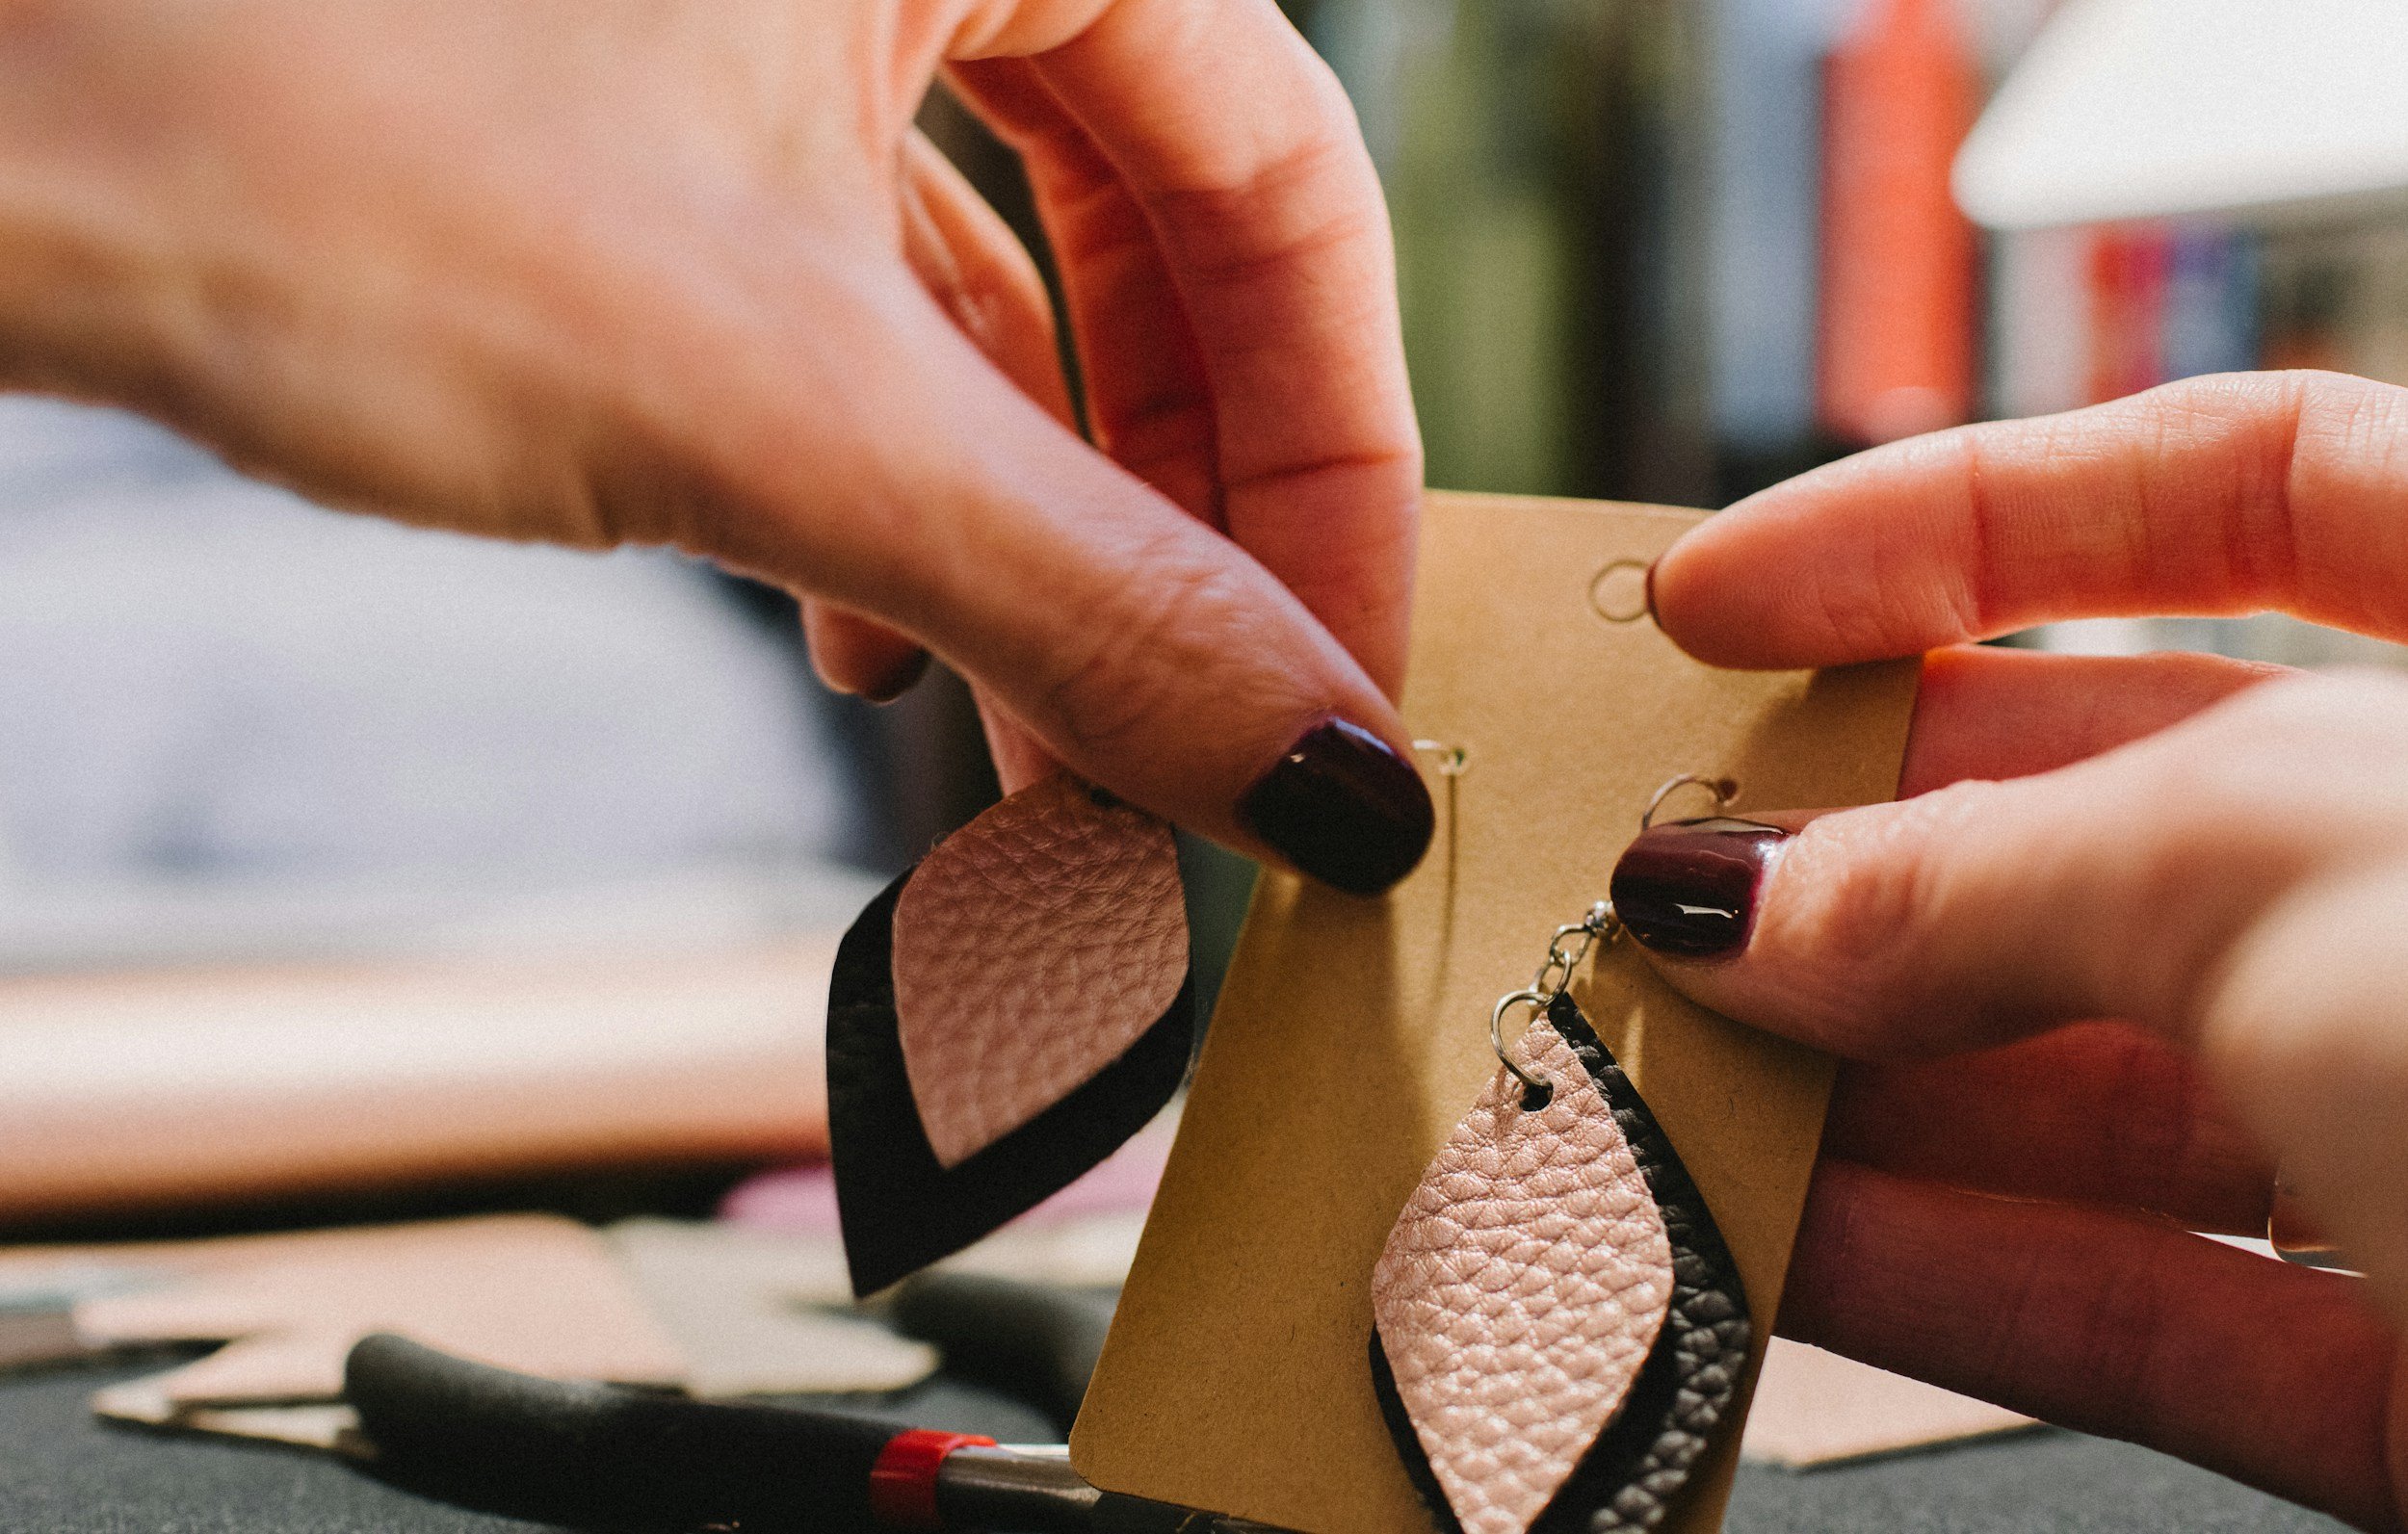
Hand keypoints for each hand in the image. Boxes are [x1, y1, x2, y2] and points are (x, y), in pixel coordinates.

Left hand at [0, 0, 1432, 891]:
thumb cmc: (268, 110)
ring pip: (999, 283)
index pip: (1292, 185)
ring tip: (1042, 736)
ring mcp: (762, 2)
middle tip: (1206, 726)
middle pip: (1161, 237)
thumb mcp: (769, 407)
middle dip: (1181, 513)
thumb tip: (1318, 779)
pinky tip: (867, 639)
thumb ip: (1090, 605)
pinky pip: (844, 296)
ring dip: (1035, 531)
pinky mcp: (637, 100)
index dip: (1337, 456)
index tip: (1339, 669)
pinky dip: (884, 481)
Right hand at [1630, 370, 2407, 1528]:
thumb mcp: (2305, 865)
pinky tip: (1776, 1231)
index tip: (1733, 598)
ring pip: (2102, 1071)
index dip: (1955, 519)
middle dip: (1865, 842)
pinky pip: (2145, 1293)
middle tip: (1652, 877)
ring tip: (1656, 1067)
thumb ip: (1997, 874)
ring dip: (1863, 1077)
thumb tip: (1751, 898)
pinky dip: (1951, 1269)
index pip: (2241, 484)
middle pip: (2121, 806)